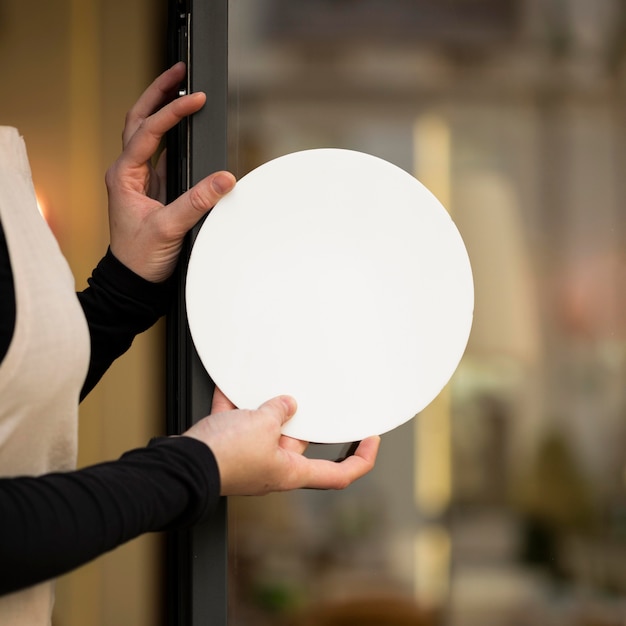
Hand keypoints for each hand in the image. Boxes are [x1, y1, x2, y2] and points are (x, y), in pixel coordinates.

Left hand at [105, 62, 235, 281]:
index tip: (195, 98)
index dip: (172, 112)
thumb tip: (224, 179)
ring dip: (162, 109)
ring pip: (146, 132)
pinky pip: (160, 154)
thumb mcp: (169, 228)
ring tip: (182, 89)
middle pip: (138, 119)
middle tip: (179, 70)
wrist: (134, 282)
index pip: (148, 132)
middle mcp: (127, 173)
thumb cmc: (140, 258)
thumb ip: (197, 202)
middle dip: (157, 92)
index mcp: (123, 176)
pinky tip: (185, 129)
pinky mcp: (153, 190)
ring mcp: (139, 180)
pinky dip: (172, 136)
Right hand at [183, 389, 379, 495]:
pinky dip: (236, 402)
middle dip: (304, 417)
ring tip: (270, 385)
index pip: (338, 474)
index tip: (371, 440)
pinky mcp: (230, 446)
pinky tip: (232, 383)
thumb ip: (278, 411)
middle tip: (313, 396)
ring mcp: (251, 457)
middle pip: (301, 441)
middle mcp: (274, 466)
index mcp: (290, 471)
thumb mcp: (261, 425)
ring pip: (268, 426)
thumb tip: (286, 404)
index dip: (360, 459)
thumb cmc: (223, 457)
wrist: (182, 464)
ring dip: (267, 407)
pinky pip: (239, 419)